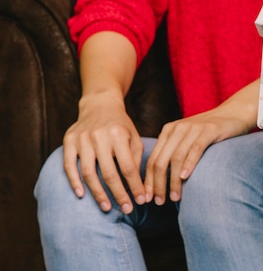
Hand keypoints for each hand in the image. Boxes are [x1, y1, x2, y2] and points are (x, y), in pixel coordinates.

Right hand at [63, 92, 144, 213]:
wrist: (99, 105)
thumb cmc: (121, 125)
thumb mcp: (134, 137)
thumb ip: (136, 159)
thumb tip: (141, 187)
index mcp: (118, 135)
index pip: (128, 167)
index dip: (134, 186)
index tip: (141, 201)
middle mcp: (99, 136)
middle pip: (109, 173)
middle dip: (119, 194)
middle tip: (126, 209)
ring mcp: (82, 139)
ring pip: (88, 172)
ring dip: (98, 193)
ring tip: (107, 207)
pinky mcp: (69, 141)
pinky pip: (69, 165)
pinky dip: (74, 181)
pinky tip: (81, 195)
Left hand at [144, 81, 259, 204]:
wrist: (234, 113)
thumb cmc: (211, 132)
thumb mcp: (188, 139)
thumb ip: (175, 152)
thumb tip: (161, 181)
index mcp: (168, 131)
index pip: (153, 160)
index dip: (148, 181)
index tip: (147, 199)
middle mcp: (177, 128)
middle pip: (161, 160)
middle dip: (157, 184)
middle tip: (159, 202)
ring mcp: (193, 128)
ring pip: (176, 158)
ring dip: (173, 181)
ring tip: (174, 197)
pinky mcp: (209, 130)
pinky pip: (195, 149)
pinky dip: (189, 164)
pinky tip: (185, 178)